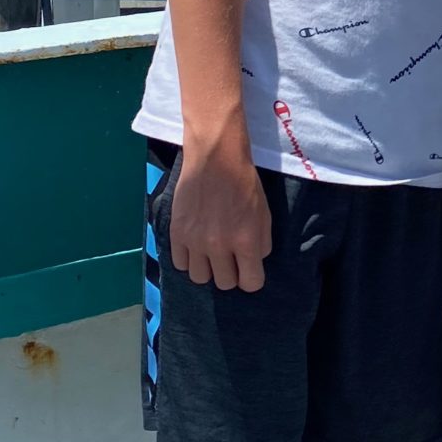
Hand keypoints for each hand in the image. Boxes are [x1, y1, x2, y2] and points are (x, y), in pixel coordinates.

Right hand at [170, 141, 271, 290]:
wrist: (215, 158)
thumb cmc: (244, 183)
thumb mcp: (264, 214)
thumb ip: (261, 244)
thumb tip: (252, 263)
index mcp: (245, 240)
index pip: (250, 283)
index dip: (252, 278)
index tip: (249, 270)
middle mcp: (219, 245)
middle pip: (224, 283)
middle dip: (230, 273)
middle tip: (230, 258)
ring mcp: (195, 240)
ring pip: (199, 278)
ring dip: (208, 269)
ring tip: (210, 253)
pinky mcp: (177, 232)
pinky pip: (180, 264)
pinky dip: (189, 259)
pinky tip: (195, 246)